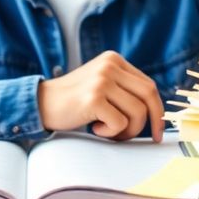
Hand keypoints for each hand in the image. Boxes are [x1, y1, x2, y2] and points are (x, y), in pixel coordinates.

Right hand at [38, 51, 163, 141]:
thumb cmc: (74, 101)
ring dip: (127, 131)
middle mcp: (110, 65)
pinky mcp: (94, 98)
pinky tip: (94, 128)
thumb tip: (155, 112)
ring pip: (137, 112)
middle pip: (148, 95)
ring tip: (108, 132)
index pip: (148, 85)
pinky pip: (120, 123)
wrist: (40, 104)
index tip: (158, 129)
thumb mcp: (101, 84)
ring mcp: (102, 80)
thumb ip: (124, 90)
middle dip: (152, 121)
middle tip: (151, 138)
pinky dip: (111, 132)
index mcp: (114, 60)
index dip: (157, 109)